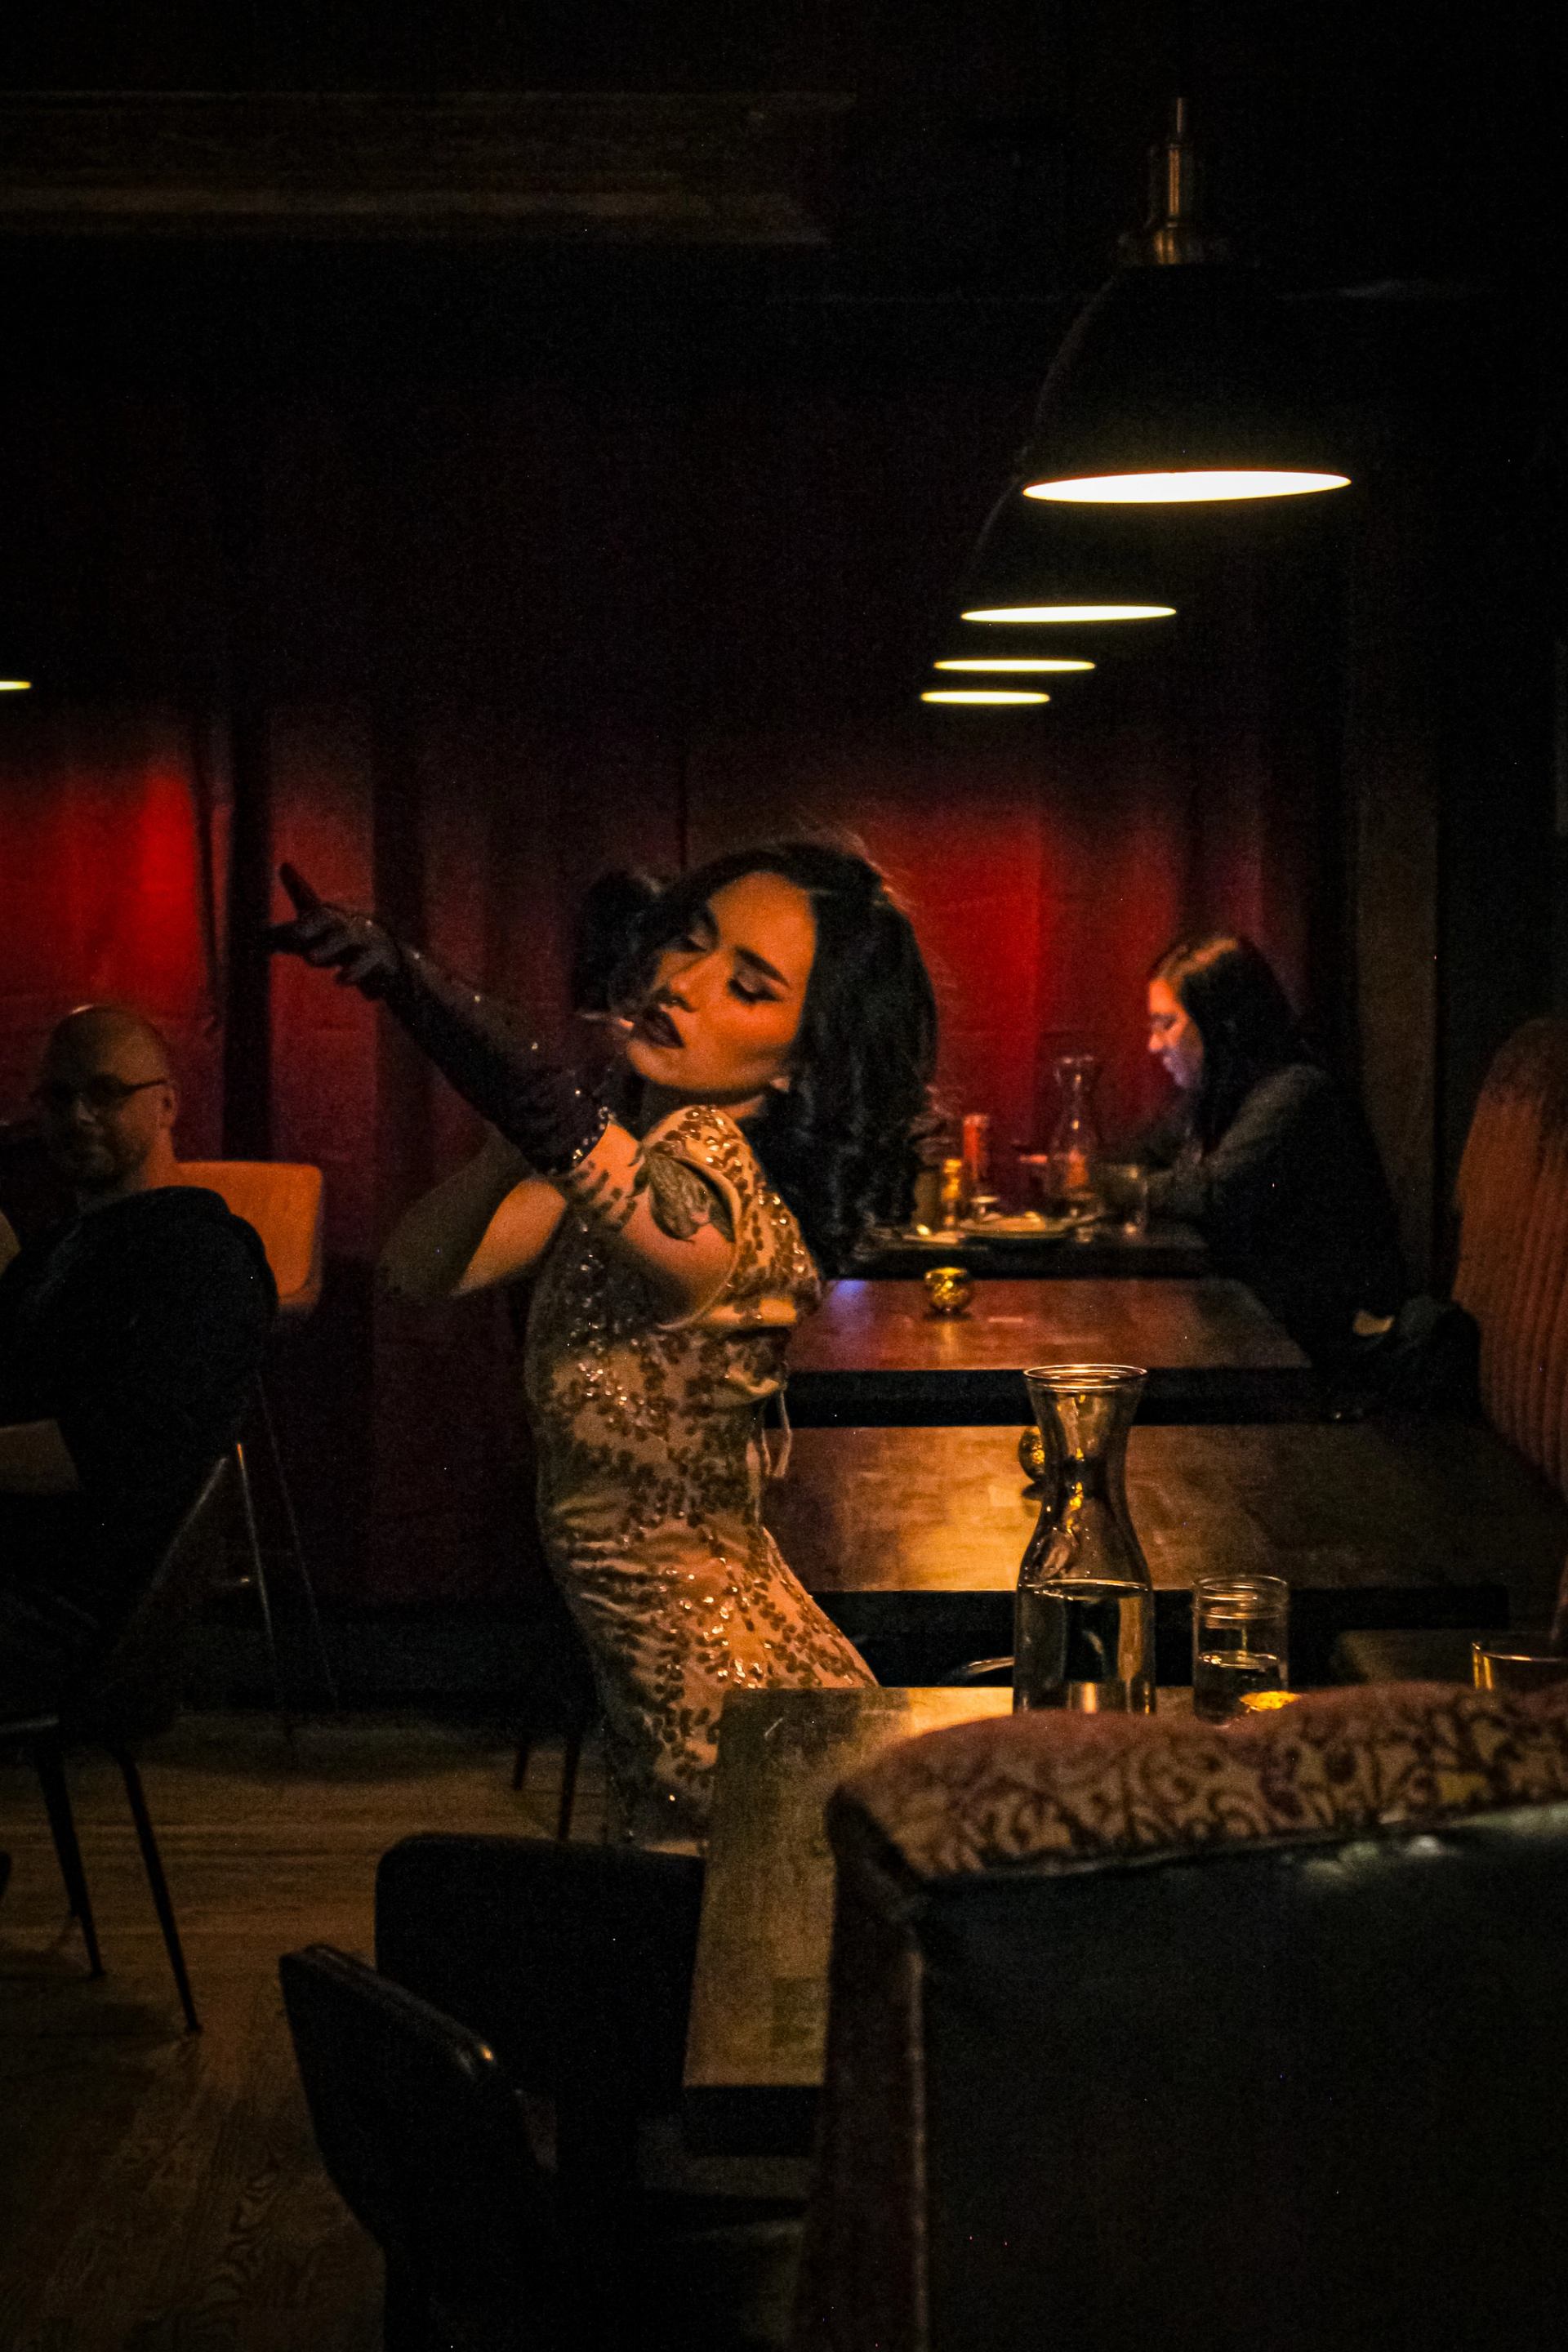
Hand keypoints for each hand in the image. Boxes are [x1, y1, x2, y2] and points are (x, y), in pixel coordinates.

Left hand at [266, 864, 400, 993]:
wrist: (383, 955)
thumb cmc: (337, 942)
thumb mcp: (311, 939)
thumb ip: (283, 937)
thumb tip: (252, 938)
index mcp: (326, 916)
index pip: (309, 900)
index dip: (297, 885)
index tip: (285, 868)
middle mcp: (343, 923)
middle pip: (326, 919)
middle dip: (309, 925)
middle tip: (291, 935)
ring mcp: (362, 938)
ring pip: (345, 939)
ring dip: (328, 948)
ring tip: (309, 959)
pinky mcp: (377, 957)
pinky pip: (367, 963)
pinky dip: (354, 972)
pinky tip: (340, 981)